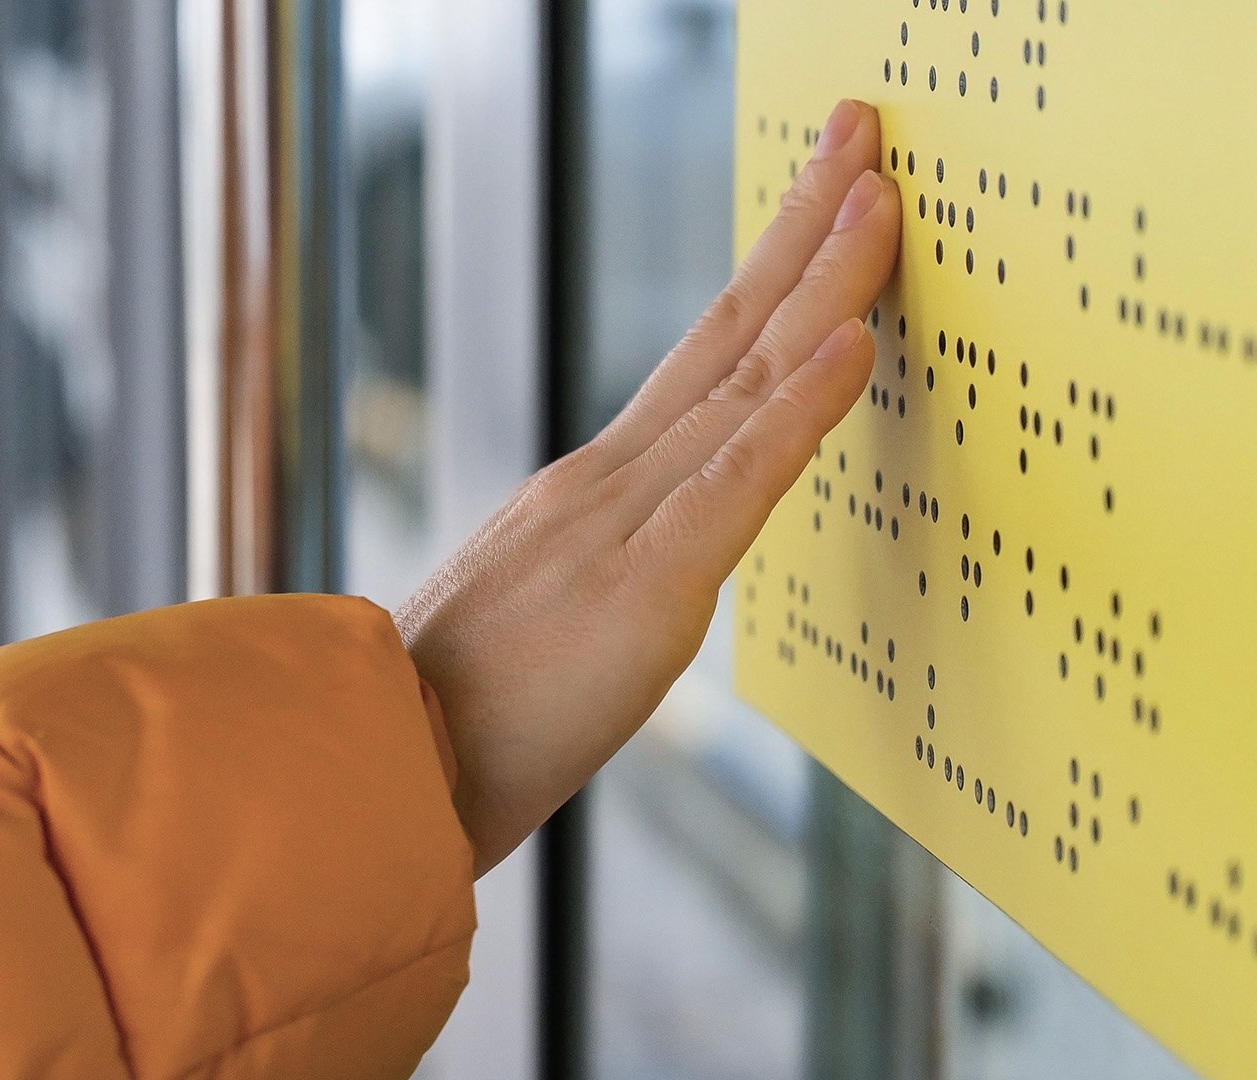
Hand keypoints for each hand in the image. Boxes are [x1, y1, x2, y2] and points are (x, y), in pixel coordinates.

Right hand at [397, 100, 901, 874]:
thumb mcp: (548, 618)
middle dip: (805, 228)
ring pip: (742, 383)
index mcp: (593, 488)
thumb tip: (663, 549)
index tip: (823, 196)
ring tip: (881, 199)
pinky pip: (732, 487)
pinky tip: (853, 346)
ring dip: (822, 284)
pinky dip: (798, 411)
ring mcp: (621, 523)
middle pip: (729, 333)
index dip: (772, 271)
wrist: (375, 776)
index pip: (704, 357)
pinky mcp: (639, 589)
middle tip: (862, 132)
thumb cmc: (457, 719)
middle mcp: (609, 480)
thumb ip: (607, 566)